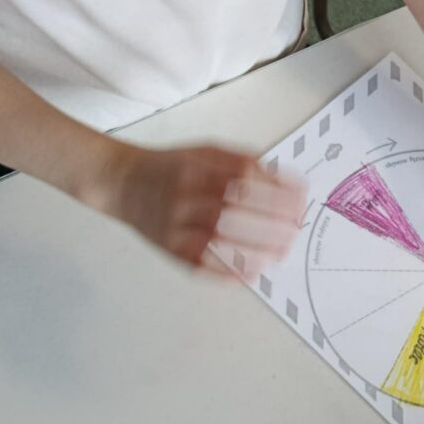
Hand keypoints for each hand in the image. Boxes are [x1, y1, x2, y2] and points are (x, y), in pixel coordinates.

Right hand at [93, 142, 305, 278]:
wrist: (123, 182)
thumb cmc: (172, 167)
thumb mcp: (206, 150)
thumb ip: (243, 161)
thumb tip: (283, 179)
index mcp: (197, 167)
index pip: (243, 178)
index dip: (276, 190)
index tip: (300, 199)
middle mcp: (185, 194)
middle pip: (233, 209)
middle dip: (271, 222)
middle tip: (296, 229)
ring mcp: (175, 223)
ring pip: (219, 239)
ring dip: (256, 249)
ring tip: (281, 253)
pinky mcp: (170, 248)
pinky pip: (201, 264)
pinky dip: (228, 271)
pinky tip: (252, 272)